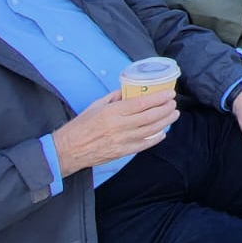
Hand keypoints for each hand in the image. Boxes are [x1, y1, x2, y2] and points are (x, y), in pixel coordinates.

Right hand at [53, 90, 179, 176]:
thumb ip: (114, 97)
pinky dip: (155, 139)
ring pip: (150, 130)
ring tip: (174, 115)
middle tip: (174, 104)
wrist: (68, 150)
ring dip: (165, 122)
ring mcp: (122, 140)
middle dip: (165, 109)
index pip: (141, 103)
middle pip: (149, 117)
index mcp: (112, 112)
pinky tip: (162, 133)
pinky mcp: (122, 152)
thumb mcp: (96, 105)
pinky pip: (143, 145)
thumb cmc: (80, 126)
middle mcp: (119, 126)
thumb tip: (130, 90)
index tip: (169, 94)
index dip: (158, 98)